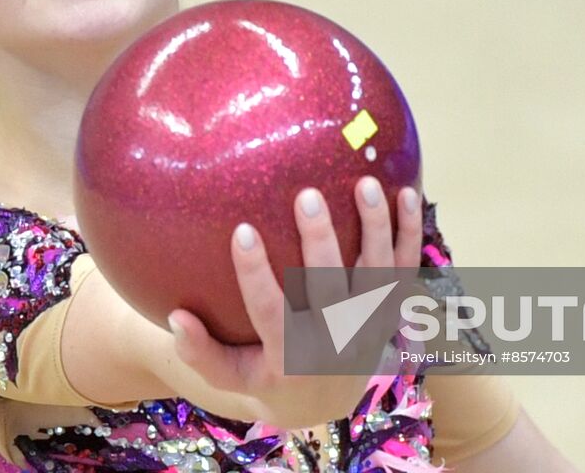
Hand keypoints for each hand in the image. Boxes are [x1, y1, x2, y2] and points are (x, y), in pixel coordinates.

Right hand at [167, 178, 423, 429]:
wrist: (325, 401)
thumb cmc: (267, 376)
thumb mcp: (231, 375)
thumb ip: (201, 353)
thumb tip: (175, 318)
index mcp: (290, 355)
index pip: (270, 311)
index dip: (254, 273)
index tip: (241, 230)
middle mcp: (334, 341)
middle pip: (331, 289)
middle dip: (320, 243)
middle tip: (307, 196)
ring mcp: (368, 326)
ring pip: (377, 275)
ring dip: (375, 229)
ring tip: (365, 184)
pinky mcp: (390, 312)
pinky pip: (405, 271)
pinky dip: (409, 235)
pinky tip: (408, 193)